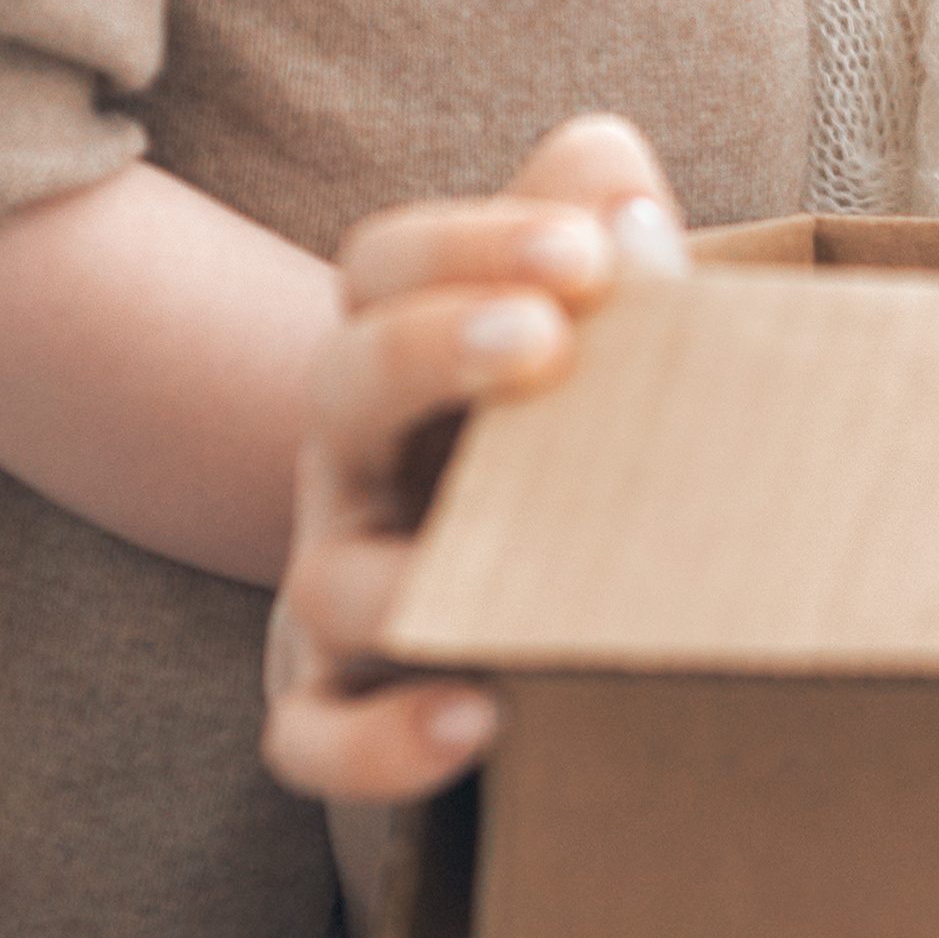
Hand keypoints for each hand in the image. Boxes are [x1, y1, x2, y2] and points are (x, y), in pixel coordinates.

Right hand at [265, 114, 680, 808]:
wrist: (511, 603)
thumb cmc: (561, 444)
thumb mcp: (588, 335)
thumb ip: (604, 238)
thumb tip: (623, 193)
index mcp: (406, 353)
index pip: (387, 266)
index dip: (472, 242)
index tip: (591, 249)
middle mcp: (352, 461)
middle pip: (344, 383)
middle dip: (434, 348)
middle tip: (547, 334)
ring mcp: (334, 587)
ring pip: (330, 584)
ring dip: (415, 581)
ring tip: (527, 589)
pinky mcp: (335, 707)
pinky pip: (315, 739)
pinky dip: (378, 744)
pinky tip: (474, 722)